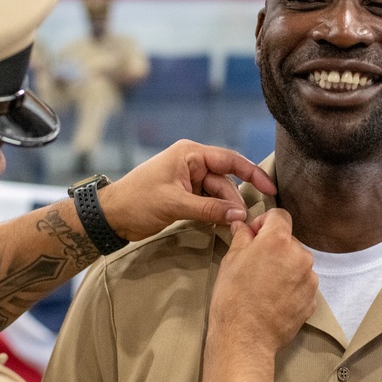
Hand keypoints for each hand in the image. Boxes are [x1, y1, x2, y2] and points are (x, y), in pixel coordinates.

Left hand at [98, 139, 276, 240]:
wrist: (110, 217)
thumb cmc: (137, 202)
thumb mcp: (174, 204)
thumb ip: (209, 210)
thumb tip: (240, 215)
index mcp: (190, 154)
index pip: (230, 160)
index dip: (252, 174)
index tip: (270, 189)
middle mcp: (193, 163)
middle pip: (225, 181)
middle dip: (235, 201)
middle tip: (245, 222)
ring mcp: (189, 180)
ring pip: (218, 195)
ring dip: (226, 210)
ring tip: (234, 227)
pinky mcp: (186, 196)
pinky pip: (209, 203)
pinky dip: (216, 214)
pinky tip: (223, 225)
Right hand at [208, 209, 316, 363]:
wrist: (245, 338)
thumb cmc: (233, 298)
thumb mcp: (231, 261)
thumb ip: (242, 237)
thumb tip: (243, 226)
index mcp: (278, 240)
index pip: (279, 216)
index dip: (264, 223)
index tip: (253, 235)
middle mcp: (300, 255)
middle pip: (289, 241)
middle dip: (274, 247)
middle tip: (255, 264)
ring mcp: (309, 278)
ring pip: (297, 263)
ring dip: (284, 267)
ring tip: (265, 285)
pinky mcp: (313, 298)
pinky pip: (302, 283)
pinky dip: (291, 286)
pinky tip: (274, 299)